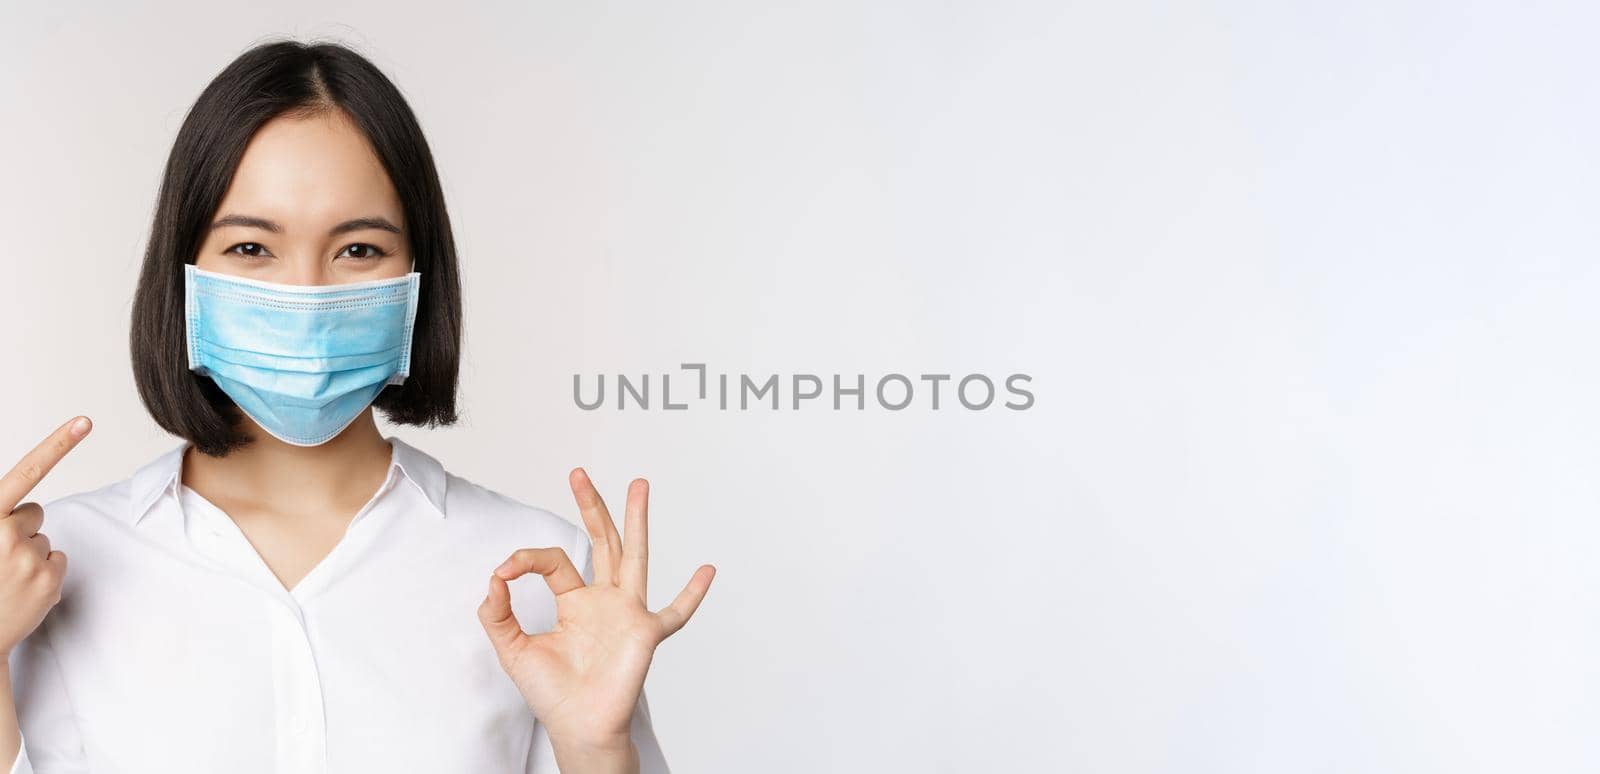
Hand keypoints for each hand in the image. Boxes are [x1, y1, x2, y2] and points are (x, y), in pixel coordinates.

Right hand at [0, 417, 90, 657]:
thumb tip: (23, 510)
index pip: (25, 472)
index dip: (57, 444)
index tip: (85, 420)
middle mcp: (5, 533)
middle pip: (35, 512)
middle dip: (20, 528)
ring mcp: (29, 557)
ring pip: (45, 538)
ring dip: (29, 553)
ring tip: (4, 578)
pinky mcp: (49, 580)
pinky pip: (56, 560)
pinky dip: (43, 573)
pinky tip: (20, 590)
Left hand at [477, 468, 713, 760]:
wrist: (577, 727)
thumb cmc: (552, 694)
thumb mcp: (511, 649)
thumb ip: (497, 613)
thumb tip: (493, 577)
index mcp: (575, 602)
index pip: (554, 561)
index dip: (526, 559)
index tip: (505, 569)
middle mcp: (604, 600)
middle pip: (601, 542)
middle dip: (591, 507)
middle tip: (579, 474)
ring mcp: (627, 613)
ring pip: (634, 556)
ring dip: (636, 521)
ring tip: (638, 485)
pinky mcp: (645, 633)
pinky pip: (675, 612)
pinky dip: (692, 593)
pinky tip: (707, 570)